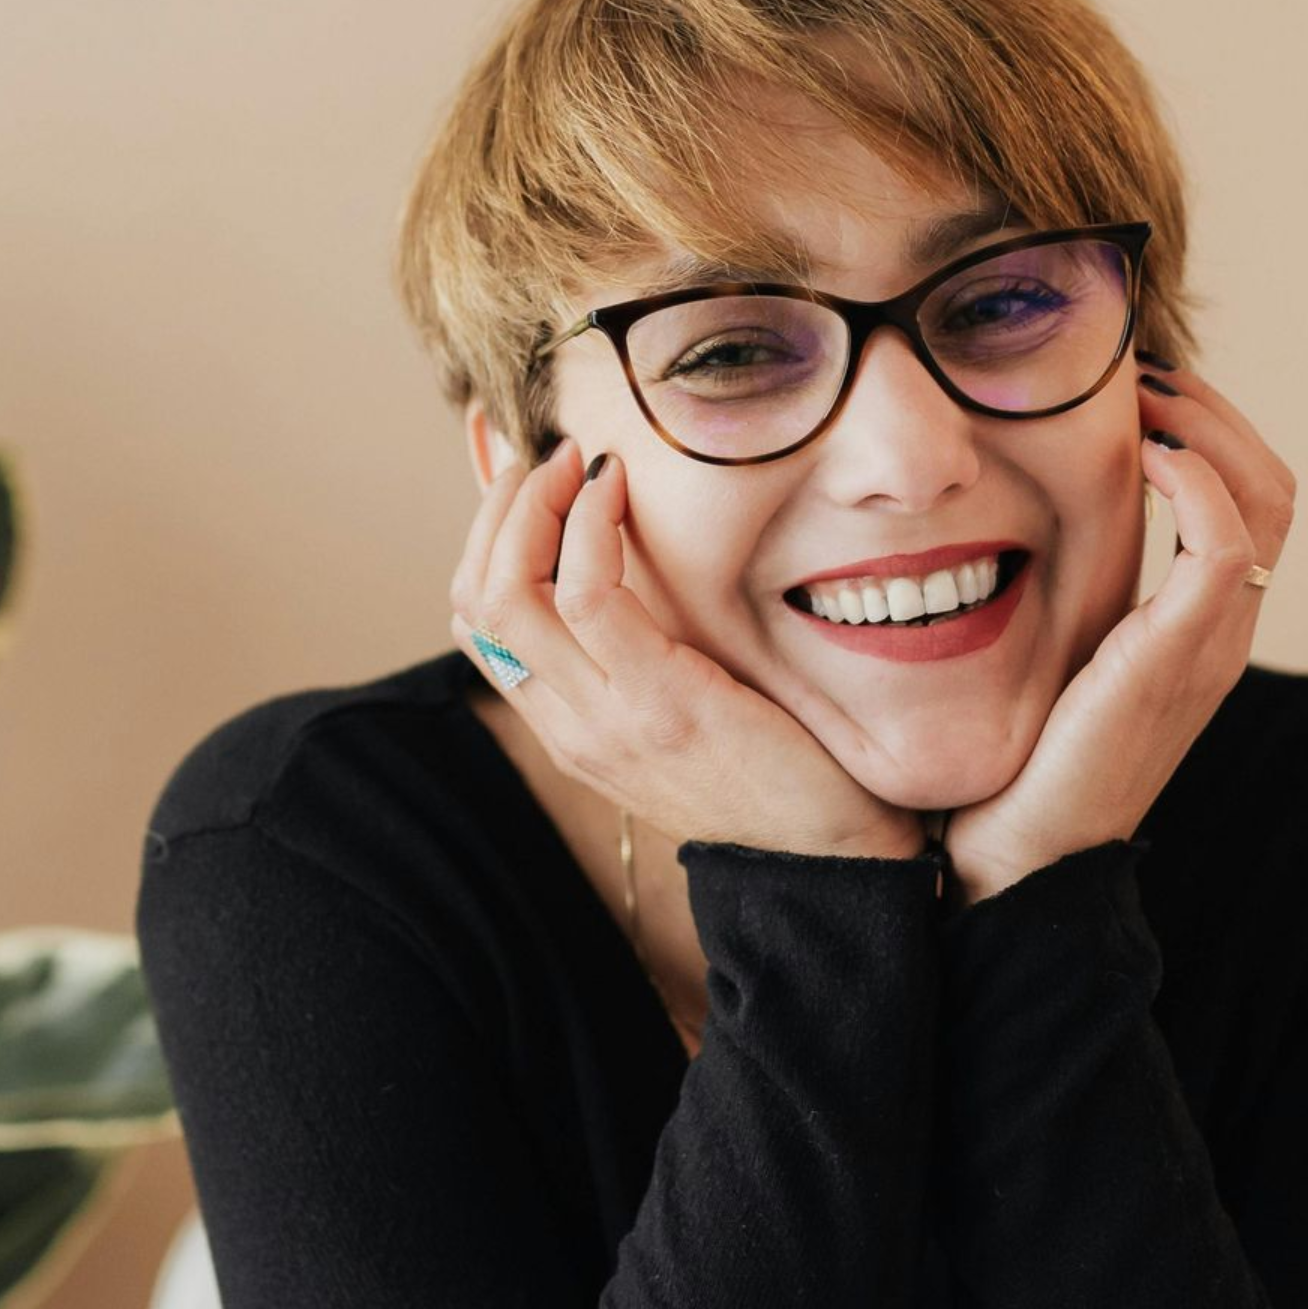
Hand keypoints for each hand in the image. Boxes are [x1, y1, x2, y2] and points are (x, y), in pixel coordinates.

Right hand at [449, 441, 925, 862]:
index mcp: (569, 729)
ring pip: (510, 592)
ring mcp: (607, 719)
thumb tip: (631, 565)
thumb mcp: (683, 711)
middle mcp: (570, 727)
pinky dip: (590, 524)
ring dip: (533, 504)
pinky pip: (589, 594)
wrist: (831, 852)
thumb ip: (642, 657)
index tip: (527, 481)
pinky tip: (615, 488)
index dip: (484, 539)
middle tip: (544, 456)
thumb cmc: (773, 768)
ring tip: (574, 460)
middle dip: (496, 510)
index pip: (478, 625)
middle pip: (477, 600)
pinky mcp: (661, 701)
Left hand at [943, 361, 1296, 903]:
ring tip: (1143, 396)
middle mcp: (1224, 631)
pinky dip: (1197, 480)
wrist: (1021, 856)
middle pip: (1274, 486)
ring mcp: (1212, 646)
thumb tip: (1025, 517)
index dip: (1210, 429)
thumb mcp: (1059, 655)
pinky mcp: (1179, 658)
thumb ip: (1075, 595)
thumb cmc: (1022, 758)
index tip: (1138, 391)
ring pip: (1266, 499)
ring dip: (1209, 426)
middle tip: (1142, 376)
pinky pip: (1223, 545)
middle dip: (1216, 412)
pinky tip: (1142, 454)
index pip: (1252, 499)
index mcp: (1201, 628)